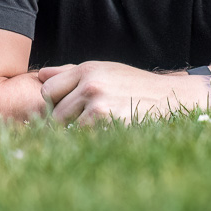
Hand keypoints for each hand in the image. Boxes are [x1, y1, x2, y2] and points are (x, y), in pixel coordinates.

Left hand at [36, 61, 208, 123]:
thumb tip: (40, 75)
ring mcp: (99, 105)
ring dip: (77, 134)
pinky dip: (90, 141)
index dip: (54, 103)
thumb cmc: (134, 85)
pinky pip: (83, 139)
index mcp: (87, 69)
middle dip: (65, 122)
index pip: (47, 90)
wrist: (170, 98)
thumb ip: (70, 72)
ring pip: (67, 128)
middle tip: (84, 124)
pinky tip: (105, 135)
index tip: (67, 109)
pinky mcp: (108, 124)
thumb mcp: (104, 70)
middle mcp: (90, 84)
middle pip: (55, 113)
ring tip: (97, 129)